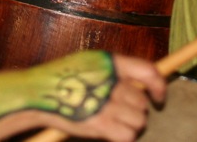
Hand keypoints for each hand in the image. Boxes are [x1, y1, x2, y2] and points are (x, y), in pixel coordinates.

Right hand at [49, 54, 164, 141]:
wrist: (37, 94)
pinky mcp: (101, 124)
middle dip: (136, 110)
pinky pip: (128, 136)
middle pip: (142, 102)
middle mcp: (112, 81)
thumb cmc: (63, 79)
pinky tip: (109, 133)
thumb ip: (114, 70)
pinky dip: (122, 137)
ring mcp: (107, 103)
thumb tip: (139, 83)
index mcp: (112, 62)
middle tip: (119, 112)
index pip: (149, 72)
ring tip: (113, 122)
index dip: (159, 86)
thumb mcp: (90, 62)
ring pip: (139, 121)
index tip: (159, 97)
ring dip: (130, 125)